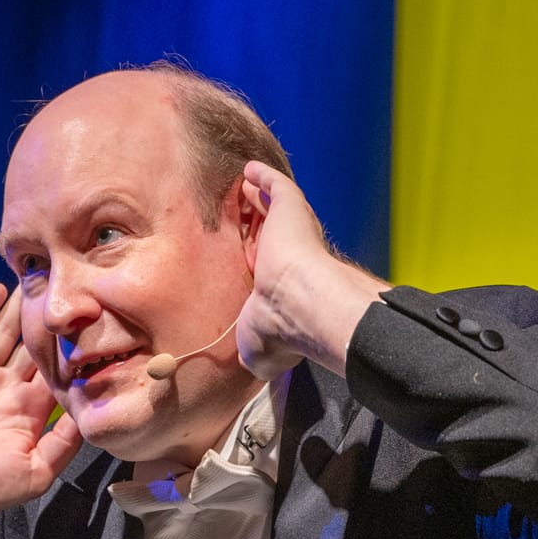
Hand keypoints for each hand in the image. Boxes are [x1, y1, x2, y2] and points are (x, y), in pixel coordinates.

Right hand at [0, 283, 84, 538]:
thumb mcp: (36, 472)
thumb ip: (64, 443)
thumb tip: (92, 415)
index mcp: (32, 410)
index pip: (59, 370)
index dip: (76, 349)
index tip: (98, 322)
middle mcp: (7, 387)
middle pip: (34, 344)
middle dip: (50, 319)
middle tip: (72, 283)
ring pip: (4, 332)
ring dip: (19, 307)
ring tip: (38, 276)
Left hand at [234, 161, 385, 379]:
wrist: (298, 305)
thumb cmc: (278, 332)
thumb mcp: (256, 353)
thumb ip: (253, 355)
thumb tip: (251, 369)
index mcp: (279, 290)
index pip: (265, 268)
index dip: (251, 258)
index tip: (239, 253)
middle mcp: (288, 260)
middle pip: (269, 234)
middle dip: (256, 224)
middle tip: (240, 213)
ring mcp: (291, 232)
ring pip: (273, 208)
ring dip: (258, 196)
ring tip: (242, 186)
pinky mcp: (291, 208)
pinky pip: (274, 185)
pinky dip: (263, 176)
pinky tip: (249, 169)